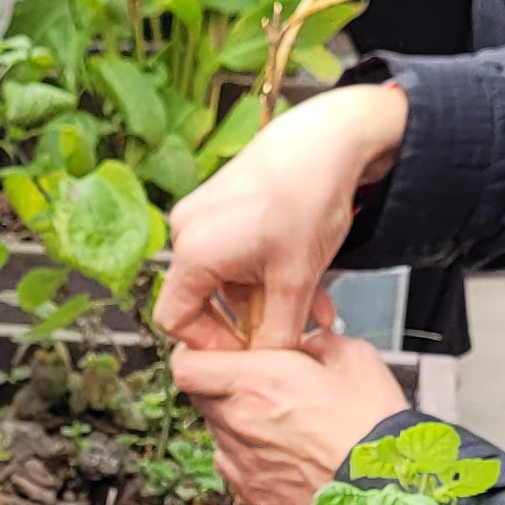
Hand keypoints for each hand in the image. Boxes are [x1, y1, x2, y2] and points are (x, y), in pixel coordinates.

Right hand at [155, 83, 408, 357]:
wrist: (328, 139)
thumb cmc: (308, 198)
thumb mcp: (296, 280)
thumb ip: (278, 333)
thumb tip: (267, 365)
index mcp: (194, 252)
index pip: (176, 320)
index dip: (211, 345)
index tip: (248, 354)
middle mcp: (188, 232)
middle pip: (203, 300)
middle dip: (247, 324)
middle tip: (282, 338)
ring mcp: (204, 215)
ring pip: (228, 279)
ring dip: (267, 301)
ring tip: (311, 312)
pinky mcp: (223, 205)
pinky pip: (237, 255)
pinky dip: (268, 275)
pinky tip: (308, 286)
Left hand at [168, 329, 409, 504]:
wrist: (383, 490)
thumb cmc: (371, 428)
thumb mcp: (352, 357)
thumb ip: (316, 342)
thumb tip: (305, 344)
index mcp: (255, 382)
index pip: (186, 366)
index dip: (193, 353)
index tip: (211, 350)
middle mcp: (238, 423)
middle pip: (201, 396)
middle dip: (221, 383)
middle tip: (256, 380)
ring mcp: (241, 461)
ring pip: (218, 429)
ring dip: (238, 419)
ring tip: (281, 419)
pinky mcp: (252, 491)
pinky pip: (234, 464)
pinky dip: (248, 453)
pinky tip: (282, 449)